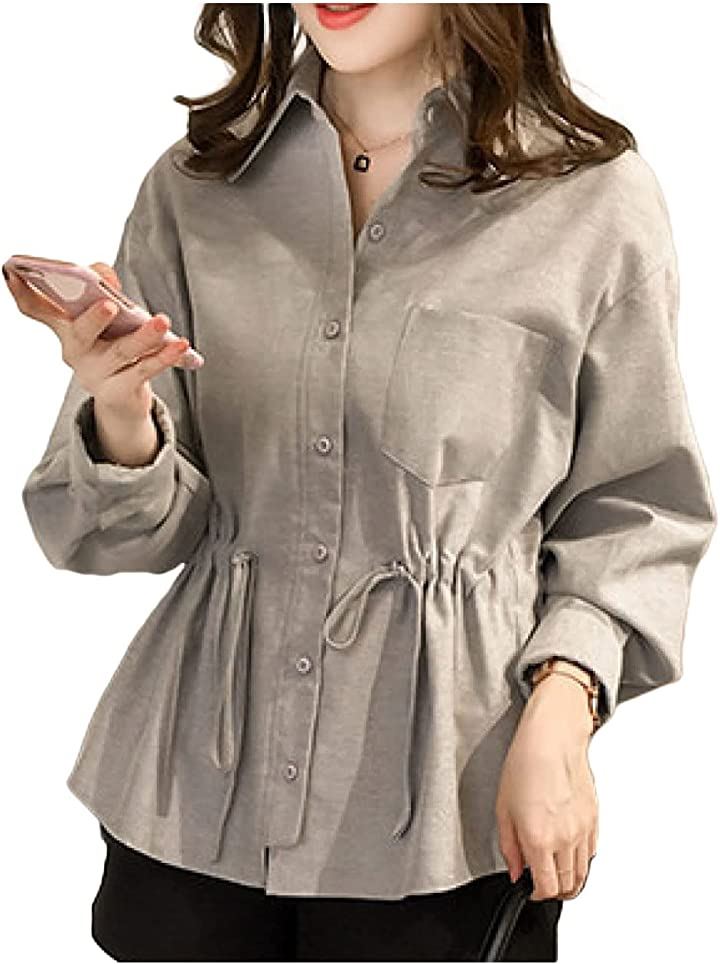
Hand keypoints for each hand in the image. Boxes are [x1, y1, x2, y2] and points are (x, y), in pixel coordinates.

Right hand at [3, 259, 188, 423]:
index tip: (13, 272)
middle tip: (108, 304)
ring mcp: (96, 374)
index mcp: (65, 329)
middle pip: (80, 333)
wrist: (123, 399)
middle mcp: (75, 353)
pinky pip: (143, 370)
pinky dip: (163, 356)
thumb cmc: (113, 346)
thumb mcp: (107, 319)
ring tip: (162, 321)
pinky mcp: (120, 390)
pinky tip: (180, 344)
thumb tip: (106, 277)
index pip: (36, 310)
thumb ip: (103, 292)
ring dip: (143, 336)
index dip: (22, 292)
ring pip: (120, 353)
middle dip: (94, 318)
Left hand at [495, 674, 598, 901]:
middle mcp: (566, 839)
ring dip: (569, 879)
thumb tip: (516, 871)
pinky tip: (567, 850)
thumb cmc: (525, 764)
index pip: (546, 888)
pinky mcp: (594, 820)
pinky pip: (591, 853)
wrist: (552, 738)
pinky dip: (581, 860)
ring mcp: (583, 830)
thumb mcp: (503, 808)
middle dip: (554, 890)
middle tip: (541, 882)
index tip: (530, 888)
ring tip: (554, 869)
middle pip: (568, 886)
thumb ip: (509, 847)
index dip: (536, 894)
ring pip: (583, 874)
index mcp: (539, 839)